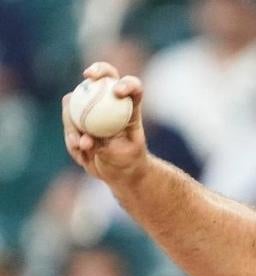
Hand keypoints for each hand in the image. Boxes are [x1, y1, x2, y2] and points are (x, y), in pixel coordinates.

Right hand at [62, 62, 148, 185]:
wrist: (119, 171)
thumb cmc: (129, 161)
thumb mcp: (124, 156)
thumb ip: (105, 146)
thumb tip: (85, 139)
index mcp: (130, 108)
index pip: (132, 88)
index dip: (127, 84)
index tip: (118, 91)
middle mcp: (110, 102)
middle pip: (104, 78)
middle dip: (98, 70)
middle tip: (88, 76)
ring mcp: (92, 108)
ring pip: (77, 102)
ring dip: (75, 122)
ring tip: (84, 146)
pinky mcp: (78, 117)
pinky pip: (69, 123)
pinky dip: (72, 138)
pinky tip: (80, 151)